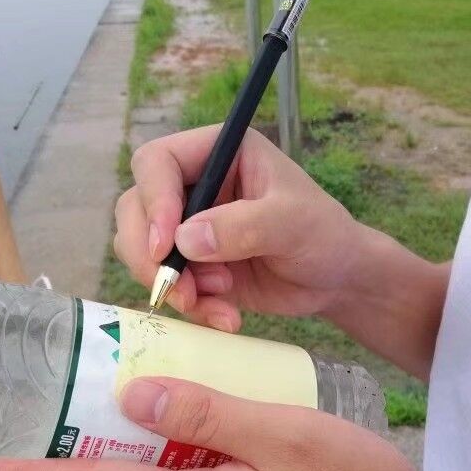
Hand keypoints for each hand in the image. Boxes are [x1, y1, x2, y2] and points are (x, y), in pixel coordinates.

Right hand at [115, 126, 363, 331]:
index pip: (157, 162)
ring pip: (142, 250)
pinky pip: (166, 284)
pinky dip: (190, 305)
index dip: (153, 201)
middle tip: (181, 289)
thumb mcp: (292, 222)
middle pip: (135, 208)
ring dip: (171, 284)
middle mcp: (194, 184)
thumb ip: (243, 226)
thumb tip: (185, 240)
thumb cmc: (324, 235)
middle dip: (150, 255)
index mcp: (217, 153)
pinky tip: (226, 316)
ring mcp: (189, 226)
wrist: (336, 279)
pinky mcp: (191, 264)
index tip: (166, 245)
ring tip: (218, 301)